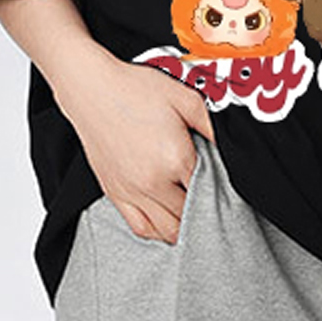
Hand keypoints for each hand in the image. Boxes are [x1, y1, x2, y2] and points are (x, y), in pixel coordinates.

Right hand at [53, 46, 214, 244]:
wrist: (90, 88)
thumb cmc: (134, 89)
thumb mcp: (184, 97)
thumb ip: (212, 125)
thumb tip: (231, 147)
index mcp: (175, 159)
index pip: (211, 191)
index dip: (222, 190)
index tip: (225, 183)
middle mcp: (153, 182)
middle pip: (191, 215)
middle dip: (206, 210)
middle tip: (212, 198)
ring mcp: (132, 191)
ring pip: (168, 230)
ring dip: (184, 226)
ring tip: (193, 213)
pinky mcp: (115, 193)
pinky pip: (141, 228)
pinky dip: (158, 232)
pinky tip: (167, 222)